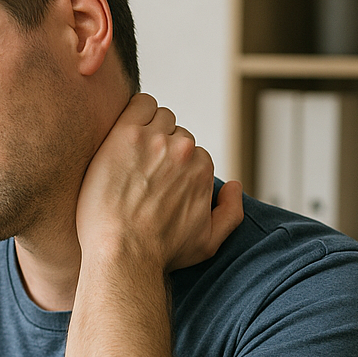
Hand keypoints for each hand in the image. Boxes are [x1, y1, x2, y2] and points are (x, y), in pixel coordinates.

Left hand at [77, 94, 243, 270]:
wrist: (122, 253)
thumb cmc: (160, 252)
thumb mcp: (208, 242)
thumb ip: (231, 213)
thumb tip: (234, 186)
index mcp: (201, 168)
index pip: (189, 150)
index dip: (169, 163)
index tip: (151, 178)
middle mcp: (183, 150)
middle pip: (173, 131)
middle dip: (158, 146)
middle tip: (137, 169)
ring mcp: (154, 139)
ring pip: (157, 115)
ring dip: (145, 128)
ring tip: (127, 155)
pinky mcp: (126, 134)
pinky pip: (138, 103)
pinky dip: (134, 111)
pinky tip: (123, 133)